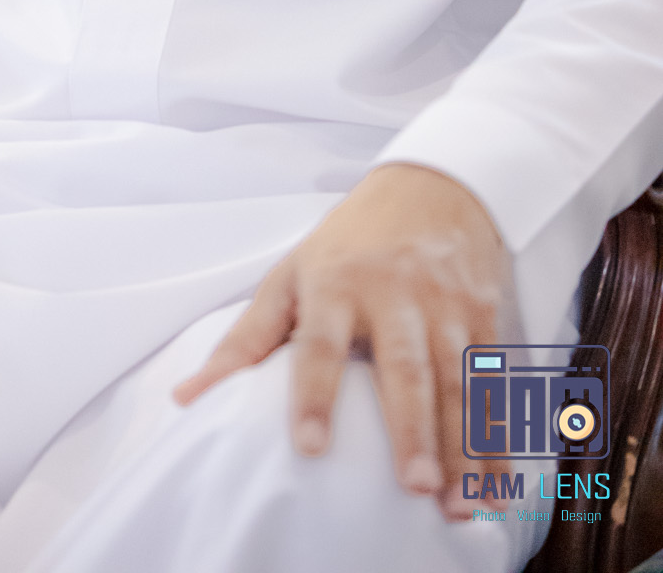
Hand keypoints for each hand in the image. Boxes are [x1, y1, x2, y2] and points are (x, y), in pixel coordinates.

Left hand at [174, 163, 507, 520]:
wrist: (430, 187)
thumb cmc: (347, 245)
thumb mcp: (289, 277)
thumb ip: (245, 341)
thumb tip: (187, 397)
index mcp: (334, 281)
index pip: (319, 342)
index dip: (313, 394)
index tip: (310, 447)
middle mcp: (393, 291)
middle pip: (403, 365)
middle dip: (411, 428)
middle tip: (413, 487)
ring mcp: (444, 303)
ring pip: (456, 378)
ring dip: (462, 445)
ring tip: (459, 501)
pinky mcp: (483, 314)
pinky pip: (492, 380)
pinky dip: (498, 433)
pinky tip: (498, 480)